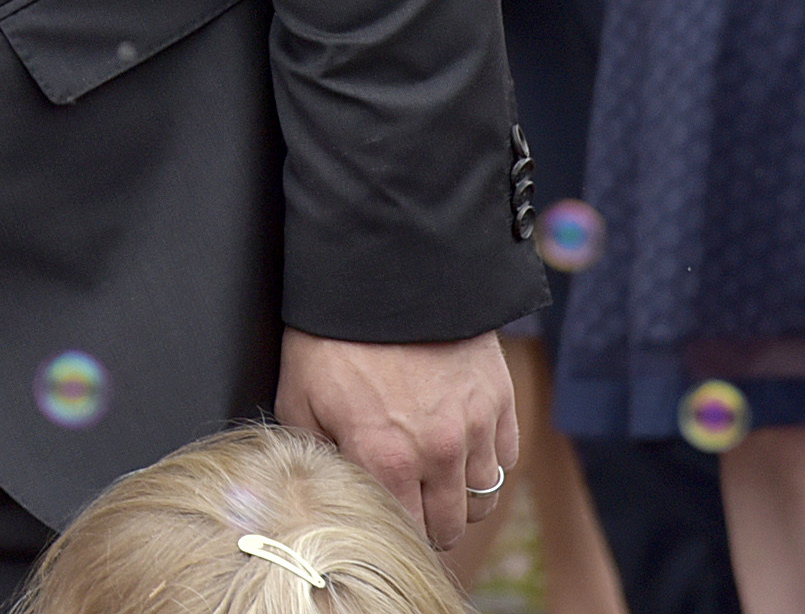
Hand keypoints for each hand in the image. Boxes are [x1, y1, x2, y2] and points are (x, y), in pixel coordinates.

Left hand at [277, 329, 516, 551]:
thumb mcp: (299, 394)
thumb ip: (315, 450)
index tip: (387, 520)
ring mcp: (475, 428)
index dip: (396, 530)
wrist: (386, 273)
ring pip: (482, 496)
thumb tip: (324, 482)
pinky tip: (459, 441)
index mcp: (384, 458)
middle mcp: (437, 453)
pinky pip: (505, 458)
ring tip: (434, 472)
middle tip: (412, 502)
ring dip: (459, 492)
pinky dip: (486, 459)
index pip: (405, 531)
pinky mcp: (500, 402)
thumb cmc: (333, 334)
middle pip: (450, 525)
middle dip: (430, 521)